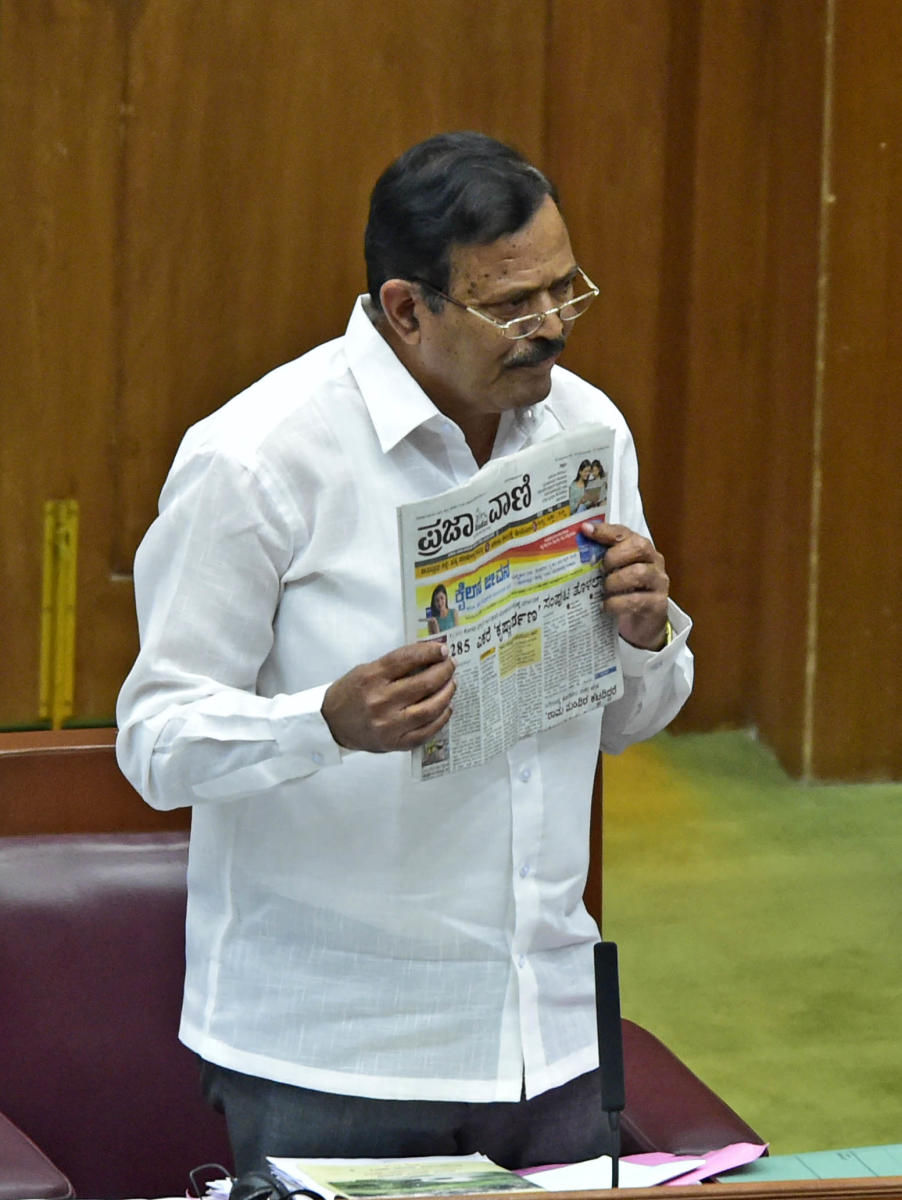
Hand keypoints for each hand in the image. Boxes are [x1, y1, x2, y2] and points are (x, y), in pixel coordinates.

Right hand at [321, 641, 456, 752]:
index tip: (442, 650)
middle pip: (423, 684)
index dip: (429, 653)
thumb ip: (395, 665)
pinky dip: (442, 718)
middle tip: (451, 665)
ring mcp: (389, 725)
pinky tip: (446, 708)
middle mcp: (380, 702)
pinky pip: (426, 732)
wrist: (331, 724)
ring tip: (452, 684)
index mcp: (371, 678)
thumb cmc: (351, 693)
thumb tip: (429, 656)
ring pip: (429, 709)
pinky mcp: (395, 743)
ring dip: (446, 694)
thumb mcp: (366, 671)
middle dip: (443, 672)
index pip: (407, 660)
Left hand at [581, 521, 669, 649]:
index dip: (605, 531)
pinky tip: (606, 606)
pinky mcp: (658, 604)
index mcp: (640, 549)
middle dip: (614, 557)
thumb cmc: (624, 593)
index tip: (585, 531)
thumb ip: (600, 558)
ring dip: (615, 581)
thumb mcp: (612, 573)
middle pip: (639, 547)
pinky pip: (637, 599)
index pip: (624, 533)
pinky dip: (617, 603)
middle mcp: (653, 561)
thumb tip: (575, 544)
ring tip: (603, 589)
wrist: (642, 625)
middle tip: (600, 570)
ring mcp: (658, 582)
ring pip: (639, 572)